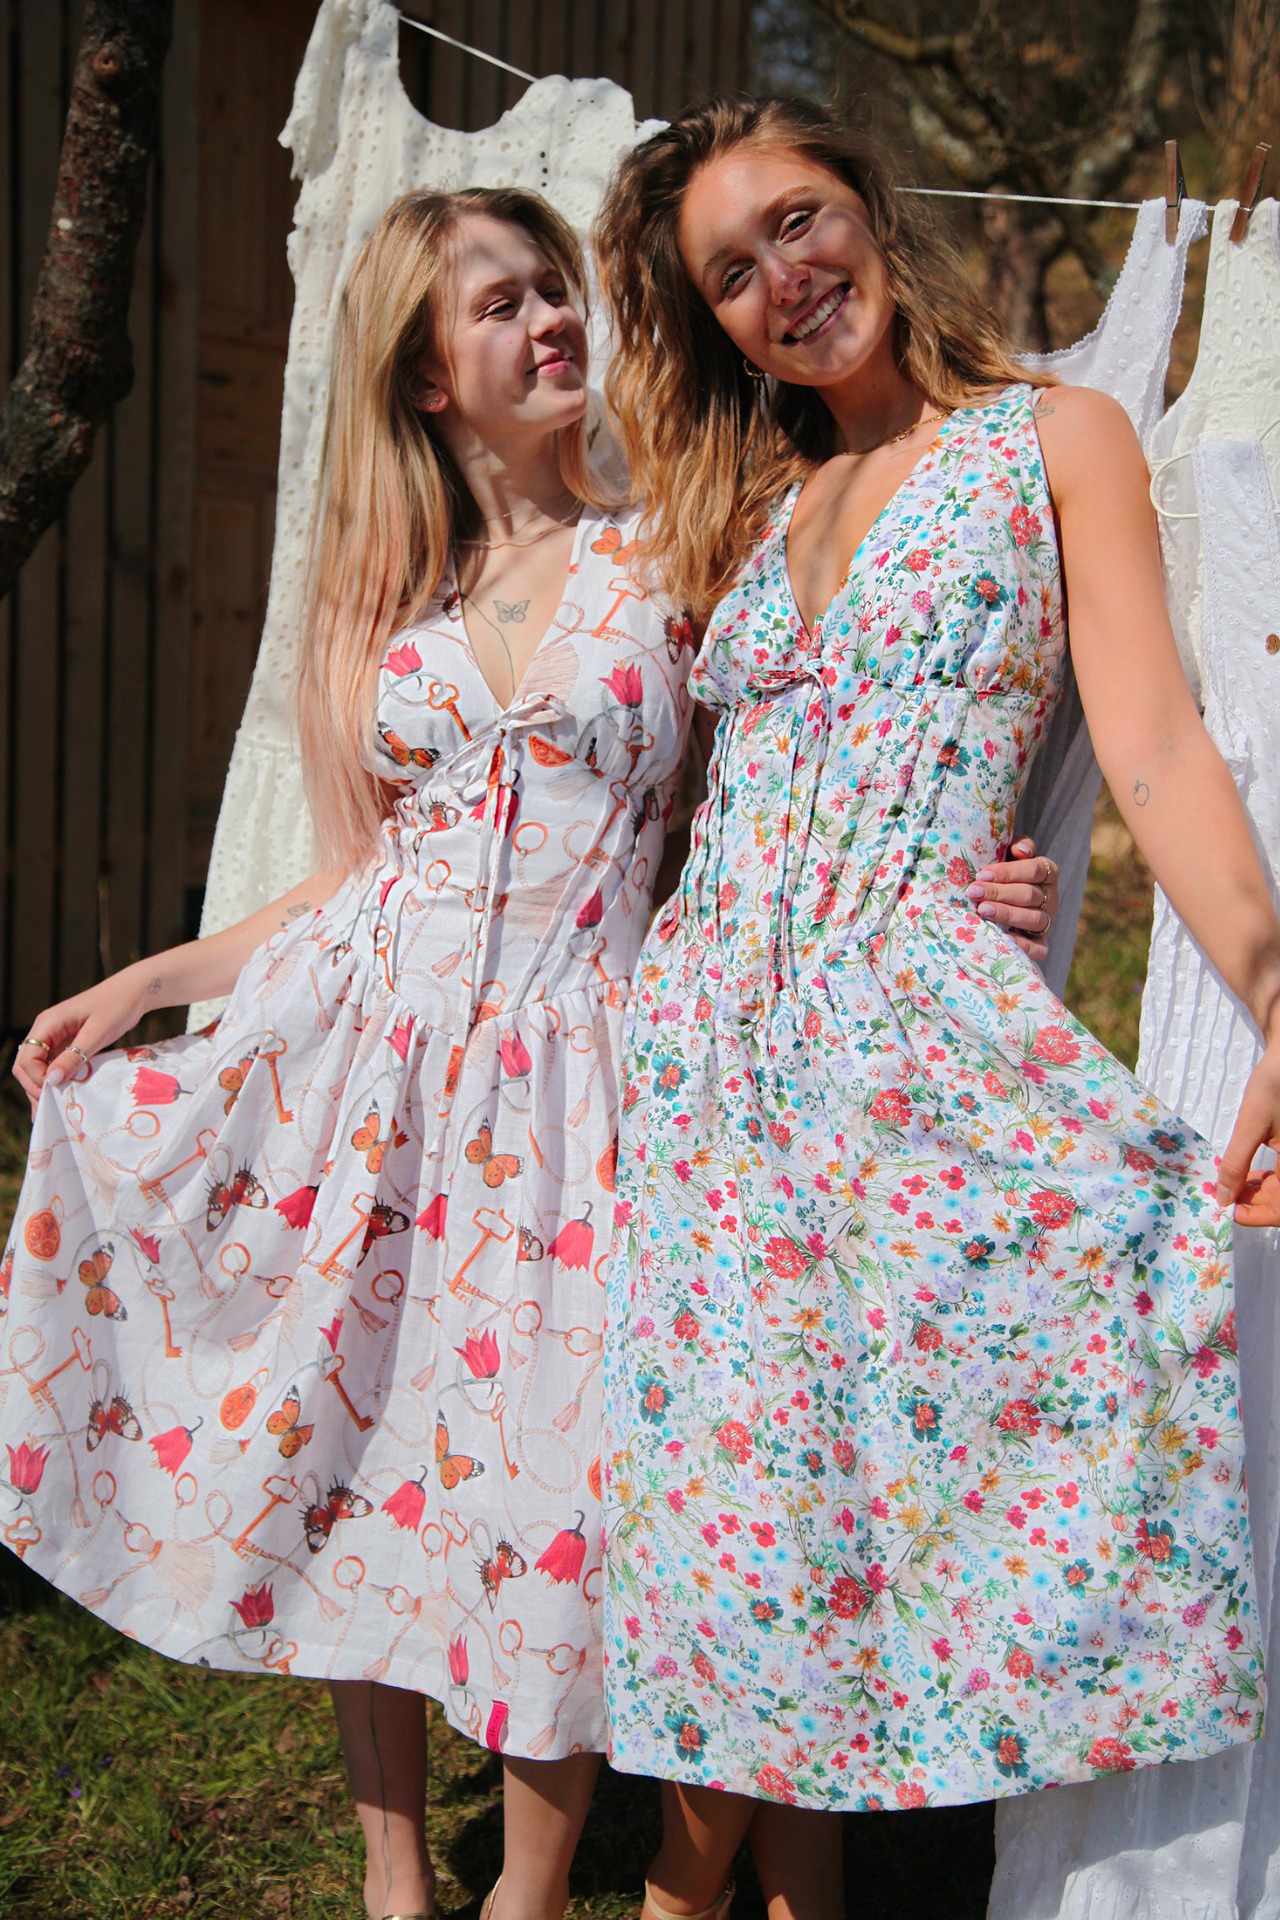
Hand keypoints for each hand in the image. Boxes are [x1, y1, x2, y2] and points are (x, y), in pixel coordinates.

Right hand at [13, 965, 152, 1114]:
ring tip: (54, 1110)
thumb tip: (52, 1080)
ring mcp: (55, 1036)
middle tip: (50, 1109)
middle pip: (27, 1064)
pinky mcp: (67, 1042)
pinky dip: (56, 1079)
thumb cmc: (117, 1006)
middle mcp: (46, 1030)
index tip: (54, 1094)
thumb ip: (74, 1056)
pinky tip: (63, 1096)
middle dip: (35, 1087)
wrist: (134, 992)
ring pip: (38, 1066)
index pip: (27, 1057)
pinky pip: (54, 1064)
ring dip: (44, 1086)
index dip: (36, 1078)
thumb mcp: (98, 1033)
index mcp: (48, 1023)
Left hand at [967, 837, 1059, 962]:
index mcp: (1047, 872)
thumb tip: (1022, 850)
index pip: (1034, 869)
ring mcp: (1047, 921)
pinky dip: (1025, 946)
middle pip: (1029, 895)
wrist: (1002, 899)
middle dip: (999, 893)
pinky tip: (1006, 940)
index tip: (982, 874)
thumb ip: (1018, 846)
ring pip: (1033, 919)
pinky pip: (1039, 948)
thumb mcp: (1009, 855)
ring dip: (1007, 914)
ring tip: (982, 910)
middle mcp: (1051, 897)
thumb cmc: (1003, 873)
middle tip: (974, 892)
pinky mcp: (1040, 942)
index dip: (1008, 872)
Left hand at [1217, 1038, 1279, 1226]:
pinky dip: (1268, 1180)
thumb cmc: (1276, 1086)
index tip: (1228, 1210)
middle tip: (1223, 1195)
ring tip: (1231, 1182)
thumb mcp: (1251, 1125)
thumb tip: (1224, 1198)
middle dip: (1255, 1203)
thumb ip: (1238, 1164)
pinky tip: (1247, 1172)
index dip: (1257, 1217)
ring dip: (1260, 1192)